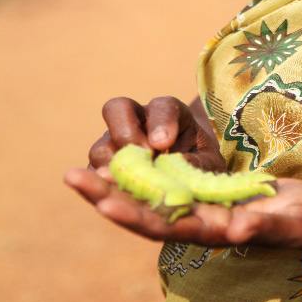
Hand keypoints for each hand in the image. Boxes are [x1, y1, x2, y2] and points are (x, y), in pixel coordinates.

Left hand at [63, 170, 301, 250]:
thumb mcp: (288, 224)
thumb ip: (262, 227)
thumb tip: (235, 230)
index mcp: (213, 232)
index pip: (166, 225)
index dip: (135, 215)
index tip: (104, 203)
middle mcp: (198, 222)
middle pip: (144, 213)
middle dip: (107, 196)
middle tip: (70, 177)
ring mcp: (199, 208)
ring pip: (148, 199)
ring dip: (114, 186)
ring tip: (78, 171)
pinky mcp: (205, 193)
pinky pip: (164, 186)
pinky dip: (138, 176)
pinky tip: (116, 164)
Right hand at [88, 95, 223, 173]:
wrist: (188, 175)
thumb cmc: (201, 162)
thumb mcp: (208, 163)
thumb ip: (198, 163)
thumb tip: (176, 166)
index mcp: (169, 112)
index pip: (162, 106)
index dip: (161, 121)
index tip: (163, 142)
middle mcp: (137, 121)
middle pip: (117, 108)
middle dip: (126, 132)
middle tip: (143, 156)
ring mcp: (115, 143)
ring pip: (101, 145)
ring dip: (113, 164)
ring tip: (132, 182)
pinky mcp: (103, 169)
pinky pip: (93, 174)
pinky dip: (103, 184)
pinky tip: (120, 195)